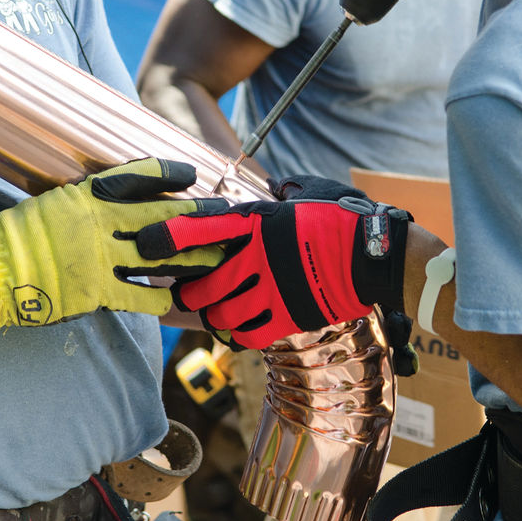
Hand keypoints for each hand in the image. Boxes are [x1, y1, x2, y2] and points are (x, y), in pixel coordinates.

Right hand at [0, 158, 224, 348]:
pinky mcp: (97, 290)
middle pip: (162, 216)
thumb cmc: (20, 235)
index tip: (192, 174)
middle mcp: (100, 222)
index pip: (139, 177)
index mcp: (89, 196)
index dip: (169, 175)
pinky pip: (139, 295)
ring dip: (191, 259)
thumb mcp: (57, 201)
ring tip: (217, 259)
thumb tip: (119, 193)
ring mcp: (101, 257)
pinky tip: (176, 302)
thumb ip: (90, 197)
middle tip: (226, 218)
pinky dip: (160, 299)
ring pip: (160, 257)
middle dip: (198, 218)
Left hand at [136, 180, 410, 349]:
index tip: (145, 244)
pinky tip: (235, 329)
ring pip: (219, 315)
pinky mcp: (287, 316)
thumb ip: (283, 192)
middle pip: (200, 285)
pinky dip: (235, 334)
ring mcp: (270, 290)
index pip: (199, 229)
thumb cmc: (343, 218)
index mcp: (257, 222)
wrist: (376, 254)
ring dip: (209, 316)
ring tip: (210, 312)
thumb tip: (275, 186)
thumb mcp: (308, 193)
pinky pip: (246, 334)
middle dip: (184, 292)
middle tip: (179, 293)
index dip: (167, 238)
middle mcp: (256, 258)